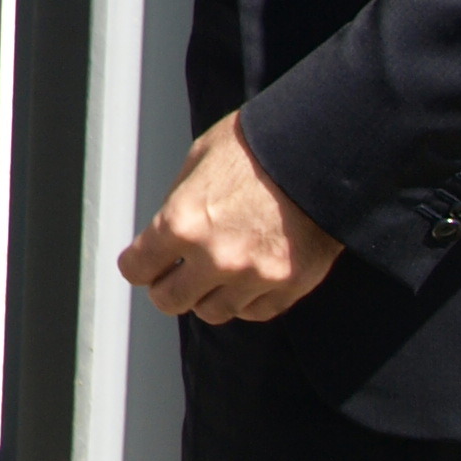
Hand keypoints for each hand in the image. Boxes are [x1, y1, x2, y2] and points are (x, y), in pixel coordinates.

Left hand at [118, 111, 344, 321]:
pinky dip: (246, 299)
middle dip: (167, 286)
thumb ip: (178, 202)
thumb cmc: (258, 147)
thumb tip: (164, 233)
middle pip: (168, 301)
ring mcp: (254, 277)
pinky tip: (248, 276)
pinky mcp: (288, 287)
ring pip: (212, 313)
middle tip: (176, 272)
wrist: (324, 154)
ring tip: (216, 272)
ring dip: (208, 295)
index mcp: (182, 221)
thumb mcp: (200, 159)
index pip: (136, 269)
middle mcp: (214, 257)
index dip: (137, 264)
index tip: (143, 261)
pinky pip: (254, 312)